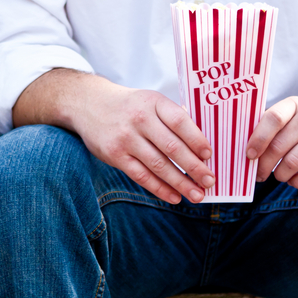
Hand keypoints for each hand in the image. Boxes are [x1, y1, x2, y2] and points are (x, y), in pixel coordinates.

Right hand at [73, 82, 214, 203]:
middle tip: (209, 181)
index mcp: (153, 102)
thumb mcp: (150, 100)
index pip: (180, 121)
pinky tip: (174, 197)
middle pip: (172, 147)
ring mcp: (126, 139)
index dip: (197, 140)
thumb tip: (200, 142)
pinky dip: (160, 189)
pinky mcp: (115, 155)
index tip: (209, 156)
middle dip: (194, 167)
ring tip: (196, 195)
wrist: (88, 104)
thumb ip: (172, 117)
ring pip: (158, 165)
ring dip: (180, 183)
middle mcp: (140, 119)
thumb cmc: (128, 105)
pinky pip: (141, 176)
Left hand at [246, 97, 297, 188]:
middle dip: (264, 165)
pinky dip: (296, 182)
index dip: (257, 139)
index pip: (273, 119)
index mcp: (296, 104)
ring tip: (279, 175)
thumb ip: (271, 126)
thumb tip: (245, 151)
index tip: (248, 155)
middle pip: (279, 146)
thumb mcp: (294, 112)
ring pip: (292, 163)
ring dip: (280, 174)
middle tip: (259, 174)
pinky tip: (294, 179)